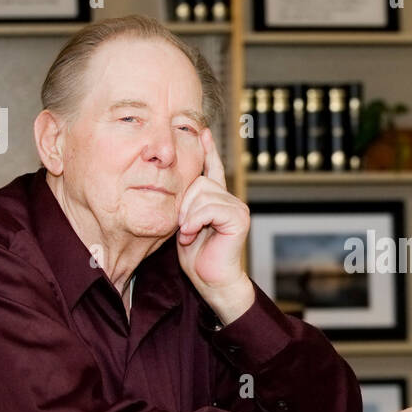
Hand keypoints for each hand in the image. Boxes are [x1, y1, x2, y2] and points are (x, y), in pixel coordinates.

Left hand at [177, 127, 252, 318]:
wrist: (212, 280)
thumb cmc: (196, 256)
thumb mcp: (184, 223)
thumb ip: (185, 203)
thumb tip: (173, 181)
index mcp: (218, 199)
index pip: (213, 168)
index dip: (208, 150)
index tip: (203, 131)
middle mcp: (231, 199)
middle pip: (199, 182)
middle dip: (184, 205)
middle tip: (183, 228)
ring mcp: (237, 207)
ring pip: (202, 194)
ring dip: (188, 216)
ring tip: (188, 234)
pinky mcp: (239, 218)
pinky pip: (208, 207)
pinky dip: (195, 221)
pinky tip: (193, 234)